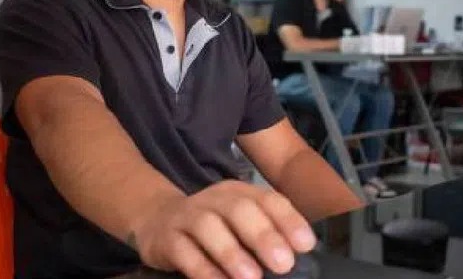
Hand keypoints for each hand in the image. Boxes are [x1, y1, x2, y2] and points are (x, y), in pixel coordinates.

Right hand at [132, 180, 316, 278]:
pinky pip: (183, 251)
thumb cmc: (212, 228)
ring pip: (208, 227)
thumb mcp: (239, 223)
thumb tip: (295, 256)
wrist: (156, 219)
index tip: (305, 245)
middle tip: (284, 264)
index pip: (268, 200)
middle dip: (263, 236)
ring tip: (252, 277)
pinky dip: (202, 269)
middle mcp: (215, 199)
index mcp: (240, 193)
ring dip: (231, 252)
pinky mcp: (166, 238)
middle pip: (240, 209)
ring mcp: (188, 216)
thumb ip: (266, 233)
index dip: (288, 220)